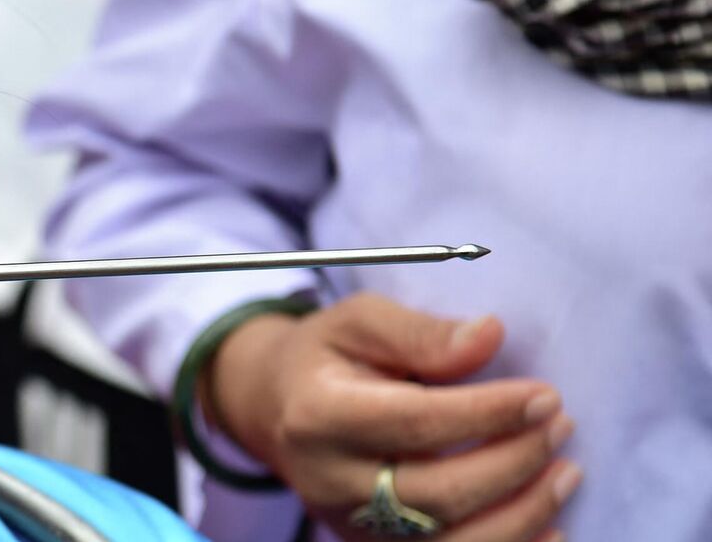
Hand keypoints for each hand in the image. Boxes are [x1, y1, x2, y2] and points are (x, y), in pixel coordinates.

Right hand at [207, 293, 580, 540]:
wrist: (275, 409)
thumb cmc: (326, 358)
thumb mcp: (359, 322)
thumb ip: (421, 331)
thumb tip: (489, 336)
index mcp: (319, 415)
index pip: (414, 423)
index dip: (488, 414)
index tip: (545, 396)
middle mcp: (328, 480)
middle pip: (435, 492)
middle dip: (513, 463)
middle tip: (560, 426)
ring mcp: (349, 523)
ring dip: (521, 514)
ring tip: (566, 473)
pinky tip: (551, 530)